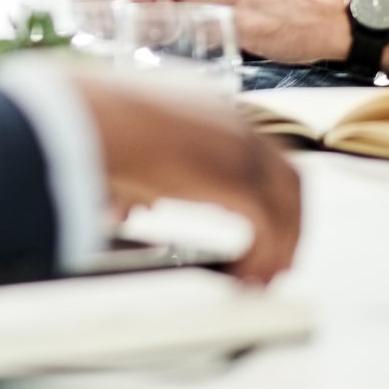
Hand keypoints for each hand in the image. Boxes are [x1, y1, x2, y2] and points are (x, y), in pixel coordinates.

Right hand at [72, 71, 300, 283]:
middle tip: (277, 259)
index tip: (262, 224)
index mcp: (214, 111)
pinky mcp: (238, 182)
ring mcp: (243, 152)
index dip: (267, 193)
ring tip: (263, 277)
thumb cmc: (98, 124)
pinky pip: (267, 229)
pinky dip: (265, 256)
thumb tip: (124, 210)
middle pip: (286, 180)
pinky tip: (247, 278)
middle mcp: (237, 126)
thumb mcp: (125, 149)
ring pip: (287, 205)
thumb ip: (134, 179)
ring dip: (283, 245)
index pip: (260, 153)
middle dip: (289, 222)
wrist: (99, 120)